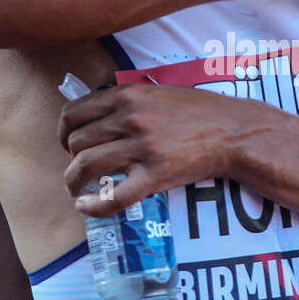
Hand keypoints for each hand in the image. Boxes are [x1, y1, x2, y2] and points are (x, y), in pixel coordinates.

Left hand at [59, 82, 242, 216]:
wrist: (234, 132)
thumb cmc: (199, 112)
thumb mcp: (158, 92)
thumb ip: (127, 100)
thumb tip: (97, 116)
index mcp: (127, 96)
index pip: (73, 113)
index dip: (64, 132)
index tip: (69, 144)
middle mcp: (130, 118)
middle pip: (77, 142)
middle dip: (70, 159)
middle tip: (80, 169)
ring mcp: (142, 147)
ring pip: (86, 166)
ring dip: (74, 182)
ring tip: (78, 190)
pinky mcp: (155, 175)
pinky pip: (114, 196)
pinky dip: (93, 205)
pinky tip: (86, 207)